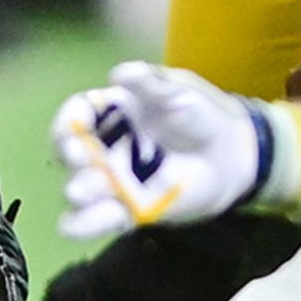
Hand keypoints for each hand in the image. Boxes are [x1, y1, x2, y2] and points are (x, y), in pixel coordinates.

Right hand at [51, 60, 268, 238]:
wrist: (230, 156)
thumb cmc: (200, 116)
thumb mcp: (179, 91)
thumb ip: (151, 83)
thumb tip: (119, 74)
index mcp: (111, 114)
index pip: (77, 115)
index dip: (70, 119)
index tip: (77, 123)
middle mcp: (105, 148)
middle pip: (71, 152)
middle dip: (70, 154)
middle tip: (82, 157)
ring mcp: (115, 181)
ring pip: (80, 189)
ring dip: (77, 191)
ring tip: (83, 192)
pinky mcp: (128, 210)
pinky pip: (97, 221)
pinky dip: (81, 225)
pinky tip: (73, 226)